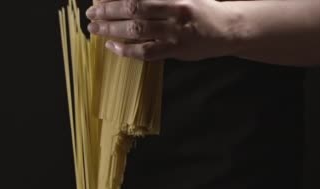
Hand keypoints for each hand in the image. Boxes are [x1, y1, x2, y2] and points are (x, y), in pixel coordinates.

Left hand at [85, 0, 236, 60]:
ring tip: (95, 28)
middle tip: (92, 13)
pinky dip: (126, 50)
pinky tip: (112, 46)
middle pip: (134, 9)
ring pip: (136, 31)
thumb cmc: (201, 8)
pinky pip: (146, 52)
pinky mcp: (175, 51)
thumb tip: (126, 0)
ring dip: (112, 29)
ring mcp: (174, 34)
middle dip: (108, 11)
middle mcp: (174, 12)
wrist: (227, 29)